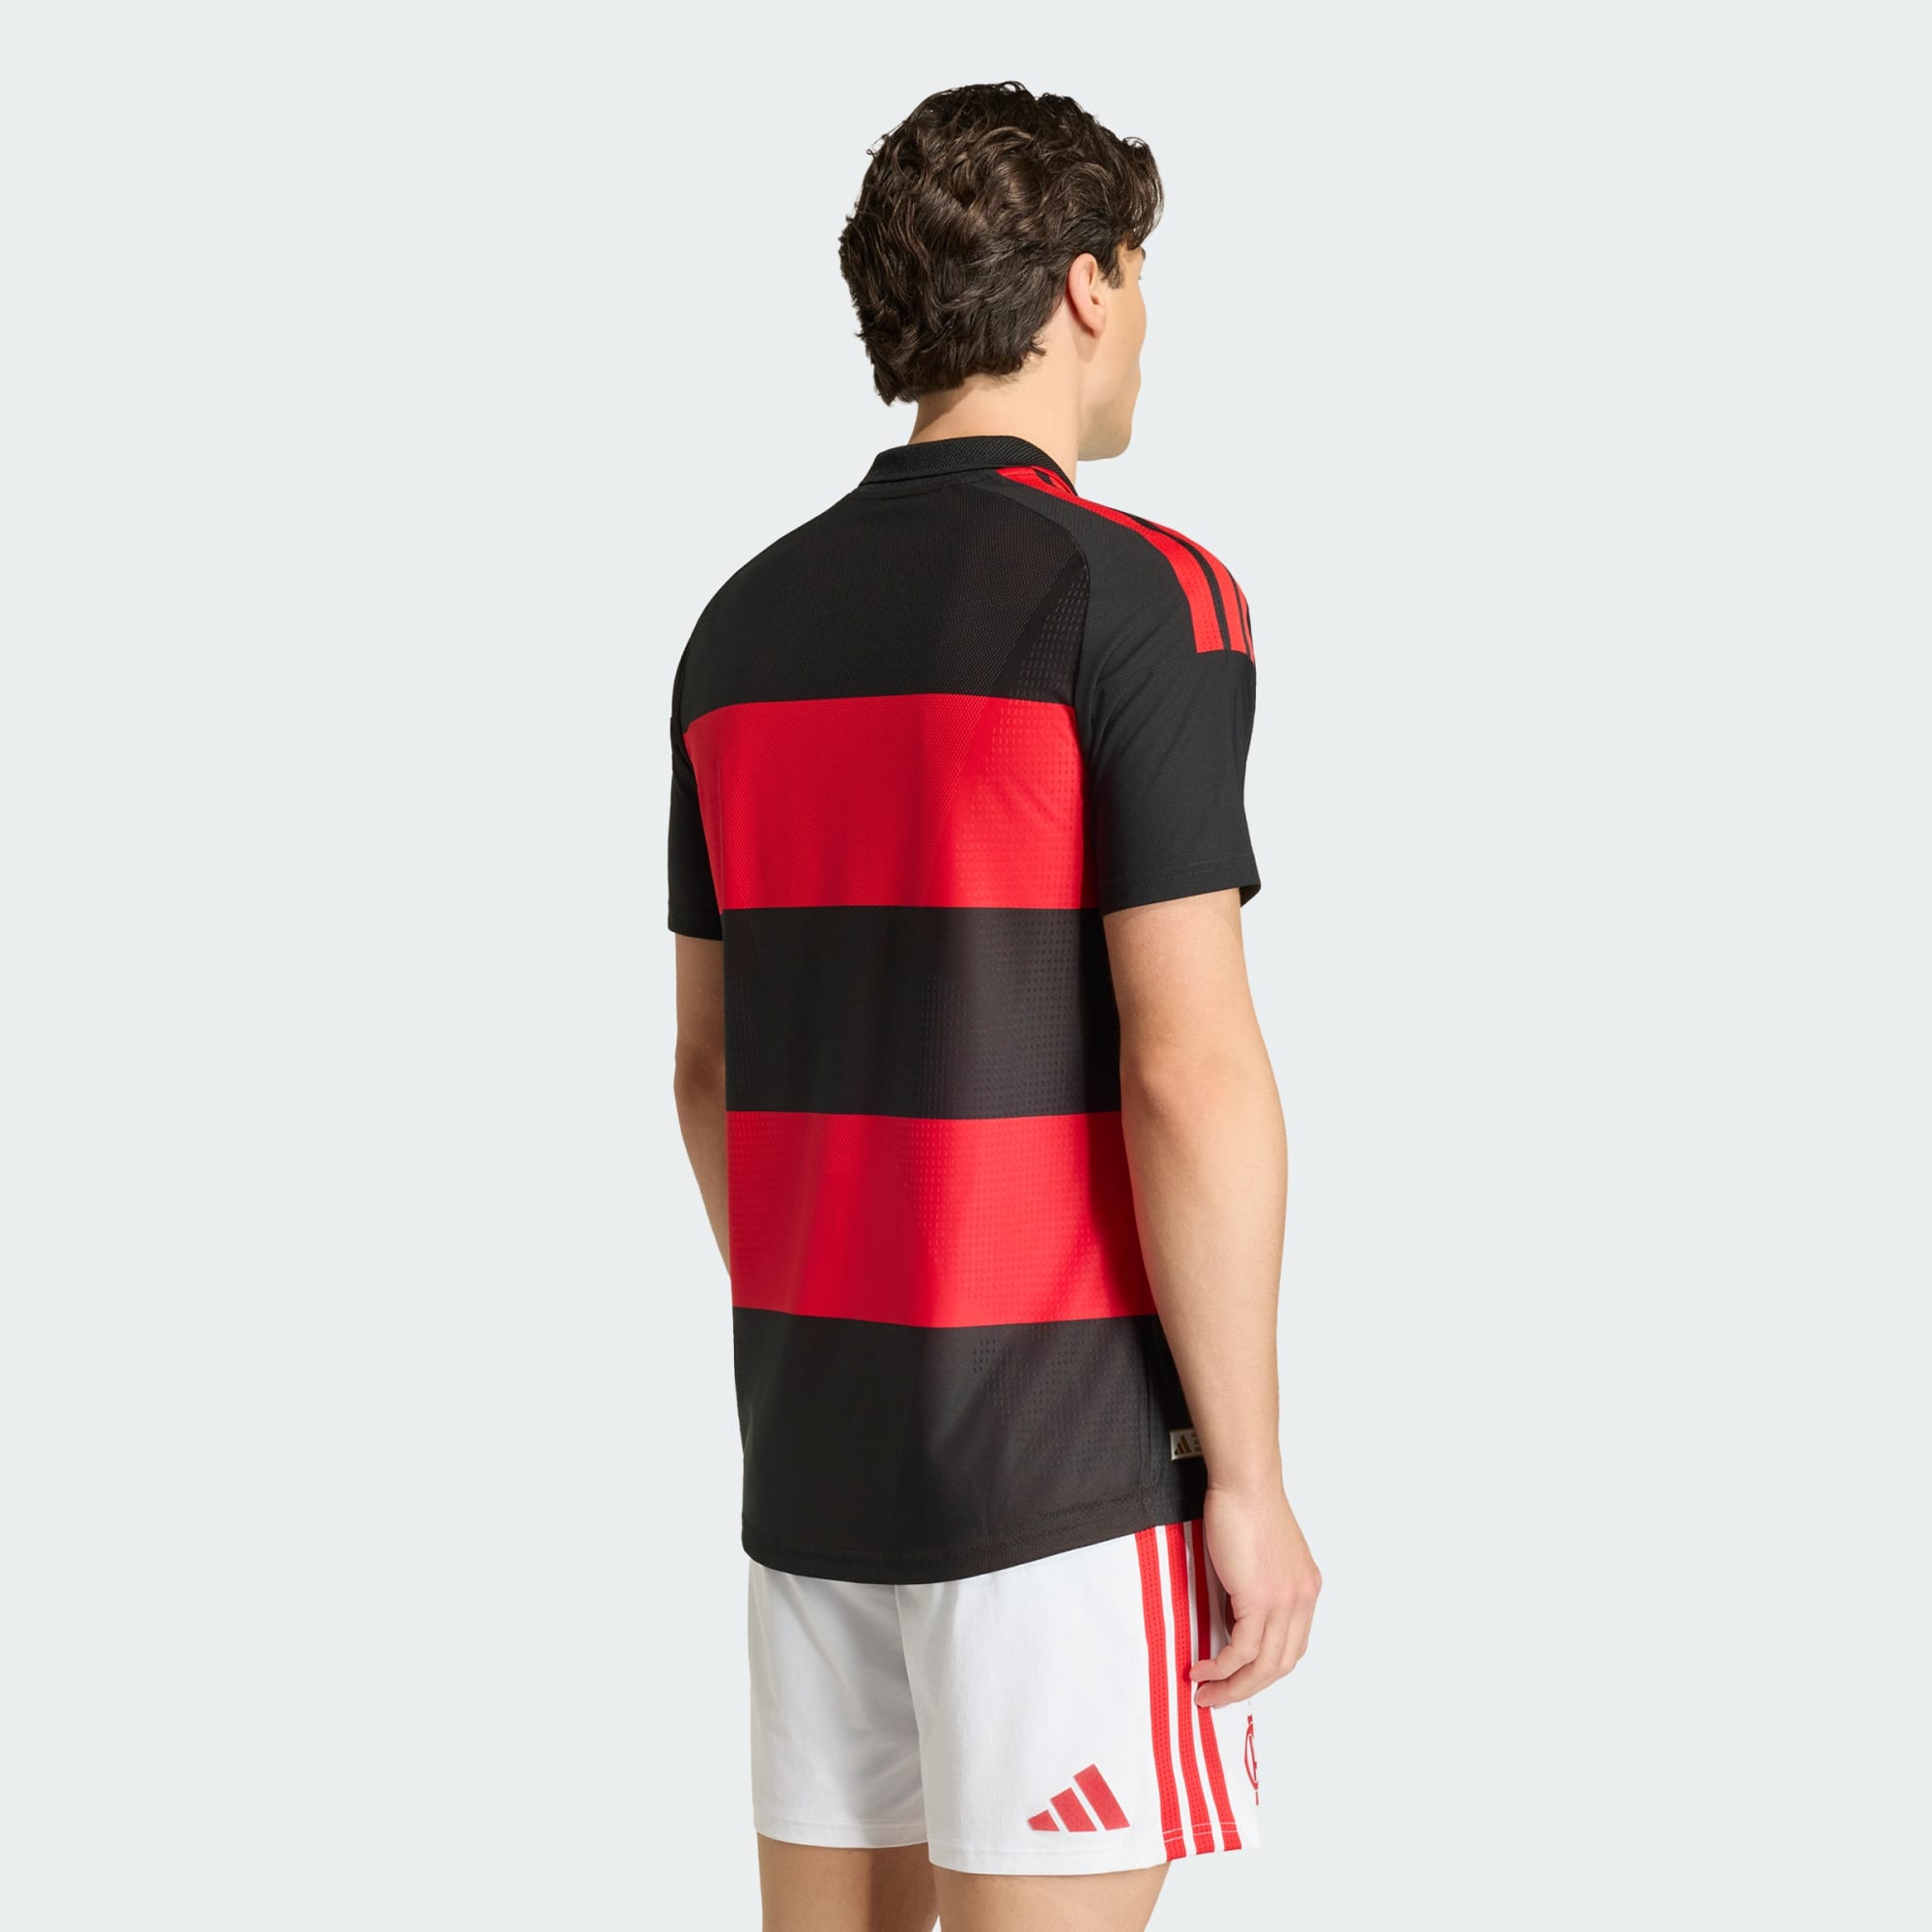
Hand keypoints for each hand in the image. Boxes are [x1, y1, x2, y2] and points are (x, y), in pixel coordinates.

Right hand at [1189, 1481, 1320, 1708]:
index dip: (1264, 1669)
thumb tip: (1232, 1618)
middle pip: (1281, 1666)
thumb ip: (1254, 1589)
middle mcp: (1302, 1600)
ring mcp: (1285, 1603)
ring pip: (1264, 1667)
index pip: (1291, 1646)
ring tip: (1205, 1692)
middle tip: (1218, 1696)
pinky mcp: (1261, 1601)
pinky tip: (1203, 1670)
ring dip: (1232, 1687)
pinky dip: (1221, 1668)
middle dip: (1247, 1688)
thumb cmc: (1246, 1505)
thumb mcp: (1260, 1556)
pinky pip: (1241, 1651)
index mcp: (1306, 1589)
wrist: (1245, 1483)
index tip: (1237, 1677)